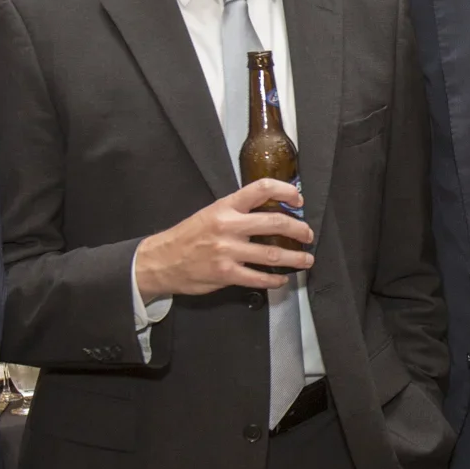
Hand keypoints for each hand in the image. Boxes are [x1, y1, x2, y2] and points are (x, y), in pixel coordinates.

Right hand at [133, 180, 314, 298]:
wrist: (161, 260)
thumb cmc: (188, 236)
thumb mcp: (211, 213)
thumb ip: (238, 211)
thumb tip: (270, 211)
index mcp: (226, 206)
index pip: (261, 189)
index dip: (285, 191)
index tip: (298, 200)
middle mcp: (228, 226)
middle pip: (275, 223)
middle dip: (299, 230)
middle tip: (308, 235)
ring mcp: (227, 251)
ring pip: (272, 254)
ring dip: (295, 258)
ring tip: (306, 260)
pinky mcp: (225, 273)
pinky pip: (258, 278)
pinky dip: (274, 279)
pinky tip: (281, 278)